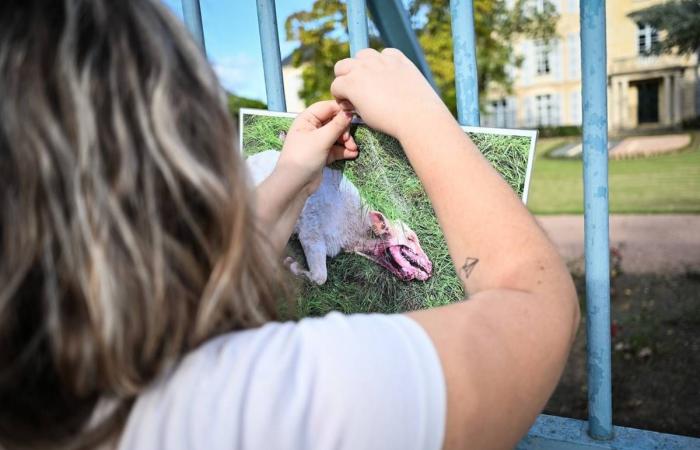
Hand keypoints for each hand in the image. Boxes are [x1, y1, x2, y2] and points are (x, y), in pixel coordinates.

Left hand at [276, 100, 357, 194]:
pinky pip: (336, 148)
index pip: (327, 107)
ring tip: (353, 149)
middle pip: (334, 122)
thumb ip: (337, 125)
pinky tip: (353, 154)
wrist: (294, 184)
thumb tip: (349, 113)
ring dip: (347, 142)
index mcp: (306, 119)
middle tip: (349, 140)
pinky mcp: (322, 154)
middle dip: (345, 130)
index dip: (340, 110)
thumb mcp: (321, 139)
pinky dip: (344, 151)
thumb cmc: (303, 157)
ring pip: (337, 136)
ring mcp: (317, 142)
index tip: (353, 116)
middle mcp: (311, 128)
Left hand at [331, 48, 449, 141]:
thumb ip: (403, 85)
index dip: (373, 73)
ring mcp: (364, 69)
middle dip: (356, 74)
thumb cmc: (421, 112)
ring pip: (342, 67)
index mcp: (397, 58)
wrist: (419, 118)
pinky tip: (349, 109)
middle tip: (360, 94)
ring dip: (344, 82)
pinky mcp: (353, 83)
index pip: (379, 55)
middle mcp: (379, 59)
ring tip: (350, 101)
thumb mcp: (415, 90)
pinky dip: (339, 97)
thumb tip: (397, 95)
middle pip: (358, 58)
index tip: (376, 88)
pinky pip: (336, 86)